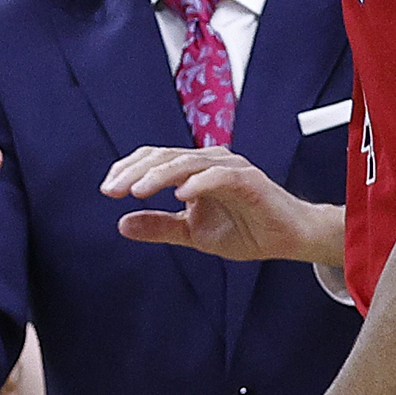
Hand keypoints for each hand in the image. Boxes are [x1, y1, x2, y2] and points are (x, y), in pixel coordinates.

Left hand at [105, 146, 342, 264]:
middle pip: (164, 156)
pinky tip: (180, 195)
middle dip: (135, 172)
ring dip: (160, 175)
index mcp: (193, 170)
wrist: (286, 238)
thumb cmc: (245, 229)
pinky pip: (219, 176)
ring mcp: (228, 168)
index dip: (129, 169)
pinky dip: (199, 183)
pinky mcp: (248, 180)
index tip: (108, 189)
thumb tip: (122, 223)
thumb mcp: (192, 233)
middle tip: (113, 190)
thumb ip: (159, 226)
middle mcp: (208, 162)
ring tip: (138, 191)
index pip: (154, 159)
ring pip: (187, 162)